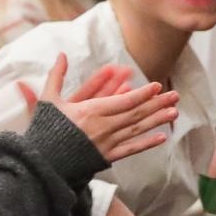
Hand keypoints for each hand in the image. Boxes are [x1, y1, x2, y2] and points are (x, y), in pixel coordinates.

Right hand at [29, 54, 177, 162]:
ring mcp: (106, 143)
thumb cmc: (43, 129)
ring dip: (157, 120)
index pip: (124, 101)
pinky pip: (130, 149)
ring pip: (136, 130)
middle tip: (175, 95)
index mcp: (90, 111)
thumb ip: (56, 76)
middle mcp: (103, 127)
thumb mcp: (47, 100)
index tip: (157, 85)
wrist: (41, 162)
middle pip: (135, 114)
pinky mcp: (105, 157)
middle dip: (156, 103)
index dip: (142, 93)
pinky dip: (146, 143)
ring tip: (174, 112)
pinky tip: (162, 137)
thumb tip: (61, 54)